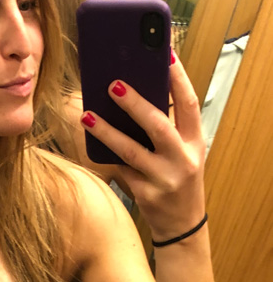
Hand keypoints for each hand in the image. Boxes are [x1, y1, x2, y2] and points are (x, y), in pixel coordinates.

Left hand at [80, 51, 206, 239]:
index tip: (165, 54)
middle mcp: (182, 160)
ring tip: (87, 115)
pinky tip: (91, 140)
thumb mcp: (183, 153)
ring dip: (107, 132)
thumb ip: (168, 129)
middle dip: (135, 103)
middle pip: (158, 125)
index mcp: (195, 143)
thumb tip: (135, 94)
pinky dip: (107, 155)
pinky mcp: (146, 195)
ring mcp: (164, 180)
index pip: (189, 104)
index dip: (178, 78)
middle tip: (112, 84)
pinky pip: (122, 170)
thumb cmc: (178, 180)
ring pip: (131, 151)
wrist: (181, 227)